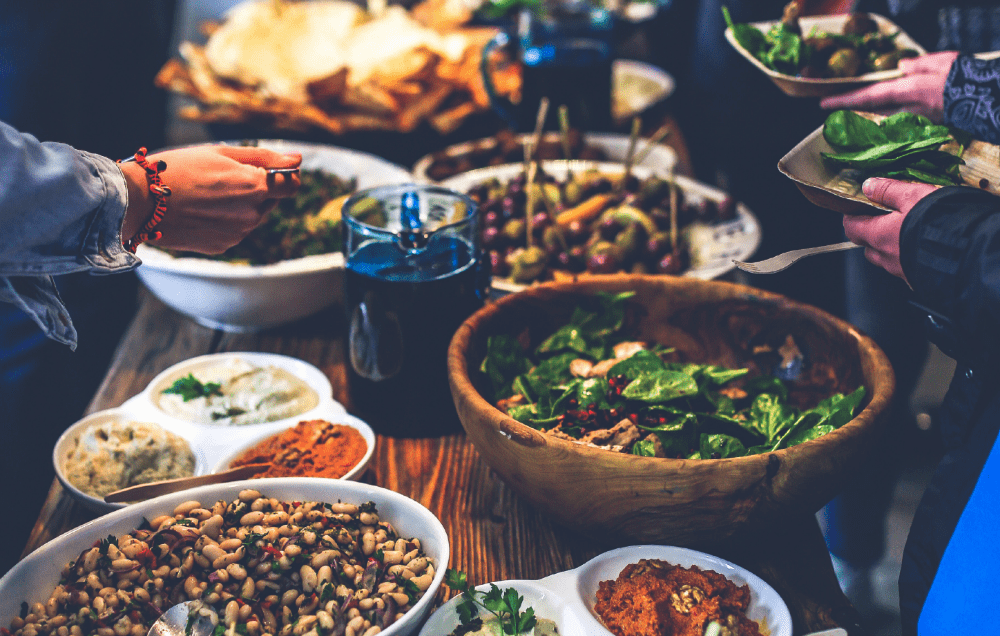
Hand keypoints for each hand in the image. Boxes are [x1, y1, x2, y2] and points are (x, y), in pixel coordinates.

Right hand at [120, 145, 300, 253]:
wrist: (139, 201)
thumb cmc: (177, 168)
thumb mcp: (221, 152)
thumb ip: (264, 157)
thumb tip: (298, 159)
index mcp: (255, 187)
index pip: (291, 184)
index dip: (284, 175)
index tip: (271, 169)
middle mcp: (251, 214)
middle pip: (269, 200)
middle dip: (255, 189)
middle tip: (219, 178)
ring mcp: (237, 234)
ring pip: (251, 216)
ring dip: (239, 205)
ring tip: (205, 194)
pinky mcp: (222, 246)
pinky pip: (234, 231)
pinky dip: (224, 221)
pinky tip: (200, 211)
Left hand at [820, 51, 959, 122]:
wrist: (989, 100)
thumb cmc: (964, 77)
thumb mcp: (941, 61)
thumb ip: (918, 65)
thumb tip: (902, 65)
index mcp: (908, 91)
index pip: (869, 96)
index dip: (845, 100)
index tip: (823, 105)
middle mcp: (908, 109)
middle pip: (872, 111)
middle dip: (852, 110)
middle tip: (831, 110)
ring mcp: (917, 120)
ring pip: (885, 118)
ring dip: (869, 116)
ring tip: (852, 113)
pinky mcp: (927, 126)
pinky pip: (901, 122)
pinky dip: (890, 119)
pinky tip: (883, 119)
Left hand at [843, 177, 937, 280]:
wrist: (972, 254)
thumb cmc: (940, 221)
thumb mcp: (913, 196)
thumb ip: (888, 191)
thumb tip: (868, 186)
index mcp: (879, 236)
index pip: (851, 228)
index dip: (853, 216)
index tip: (859, 208)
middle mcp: (886, 258)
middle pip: (868, 247)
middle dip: (872, 233)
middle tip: (886, 219)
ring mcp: (902, 272)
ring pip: (887, 260)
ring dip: (891, 247)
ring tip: (908, 233)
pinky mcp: (919, 280)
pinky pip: (906, 269)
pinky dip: (909, 258)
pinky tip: (924, 248)